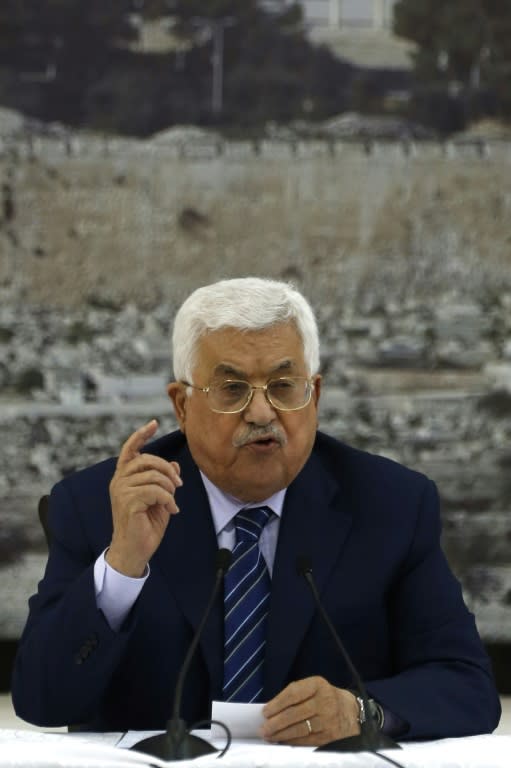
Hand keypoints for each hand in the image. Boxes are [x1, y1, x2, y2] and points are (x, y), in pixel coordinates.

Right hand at [107, 419, 181, 576]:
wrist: (135, 550)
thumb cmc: (145, 525)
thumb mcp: (160, 499)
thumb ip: (164, 481)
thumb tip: (175, 465)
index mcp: (123, 477)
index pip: (130, 449)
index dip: (141, 435)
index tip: (153, 423)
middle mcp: (119, 480)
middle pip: (148, 459)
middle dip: (167, 470)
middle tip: (178, 484)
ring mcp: (121, 490)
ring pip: (154, 476)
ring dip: (169, 488)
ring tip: (172, 502)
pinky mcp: (128, 501)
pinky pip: (156, 491)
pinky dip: (168, 499)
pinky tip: (172, 510)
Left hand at [261, 676, 359, 746]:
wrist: (351, 711)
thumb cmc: (325, 697)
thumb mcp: (314, 688)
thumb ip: (295, 695)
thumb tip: (271, 710)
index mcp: (317, 685)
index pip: (293, 693)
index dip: (277, 703)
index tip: (265, 712)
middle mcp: (324, 701)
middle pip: (294, 713)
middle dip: (275, 722)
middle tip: (262, 729)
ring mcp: (328, 720)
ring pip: (299, 729)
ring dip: (281, 734)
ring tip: (269, 736)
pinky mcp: (329, 736)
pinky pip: (307, 740)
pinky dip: (292, 742)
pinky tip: (283, 742)